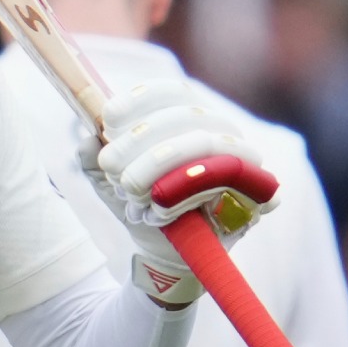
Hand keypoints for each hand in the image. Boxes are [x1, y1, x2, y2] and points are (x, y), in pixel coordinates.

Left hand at [79, 80, 277, 304]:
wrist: (164, 253)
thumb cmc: (141, 204)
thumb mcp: (108, 181)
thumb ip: (94, 157)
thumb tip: (89, 139)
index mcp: (190, 118)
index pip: (173, 92)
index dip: (141, 99)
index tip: (108, 119)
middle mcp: (223, 132)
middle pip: (187, 116)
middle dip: (141, 139)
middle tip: (111, 166)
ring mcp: (244, 161)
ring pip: (207, 143)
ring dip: (160, 163)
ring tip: (129, 190)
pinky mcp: (258, 194)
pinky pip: (231, 181)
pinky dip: (188, 193)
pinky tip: (159, 210)